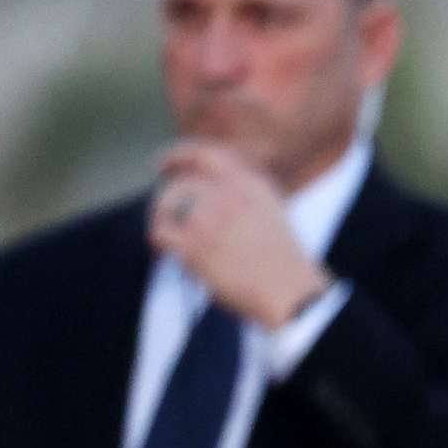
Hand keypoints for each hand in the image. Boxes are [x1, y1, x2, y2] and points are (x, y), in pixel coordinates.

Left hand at [151, 140, 332, 330]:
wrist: (289, 293)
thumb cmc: (282, 260)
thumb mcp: (272, 211)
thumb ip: (242, 192)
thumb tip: (206, 187)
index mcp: (248, 184)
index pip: (202, 154)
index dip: (176, 156)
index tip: (162, 165)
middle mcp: (227, 195)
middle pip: (178, 183)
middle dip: (166, 199)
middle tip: (164, 214)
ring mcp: (209, 219)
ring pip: (164, 204)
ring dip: (161, 219)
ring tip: (167, 237)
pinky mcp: (194, 246)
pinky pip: (160, 232)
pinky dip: (158, 241)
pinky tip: (164, 252)